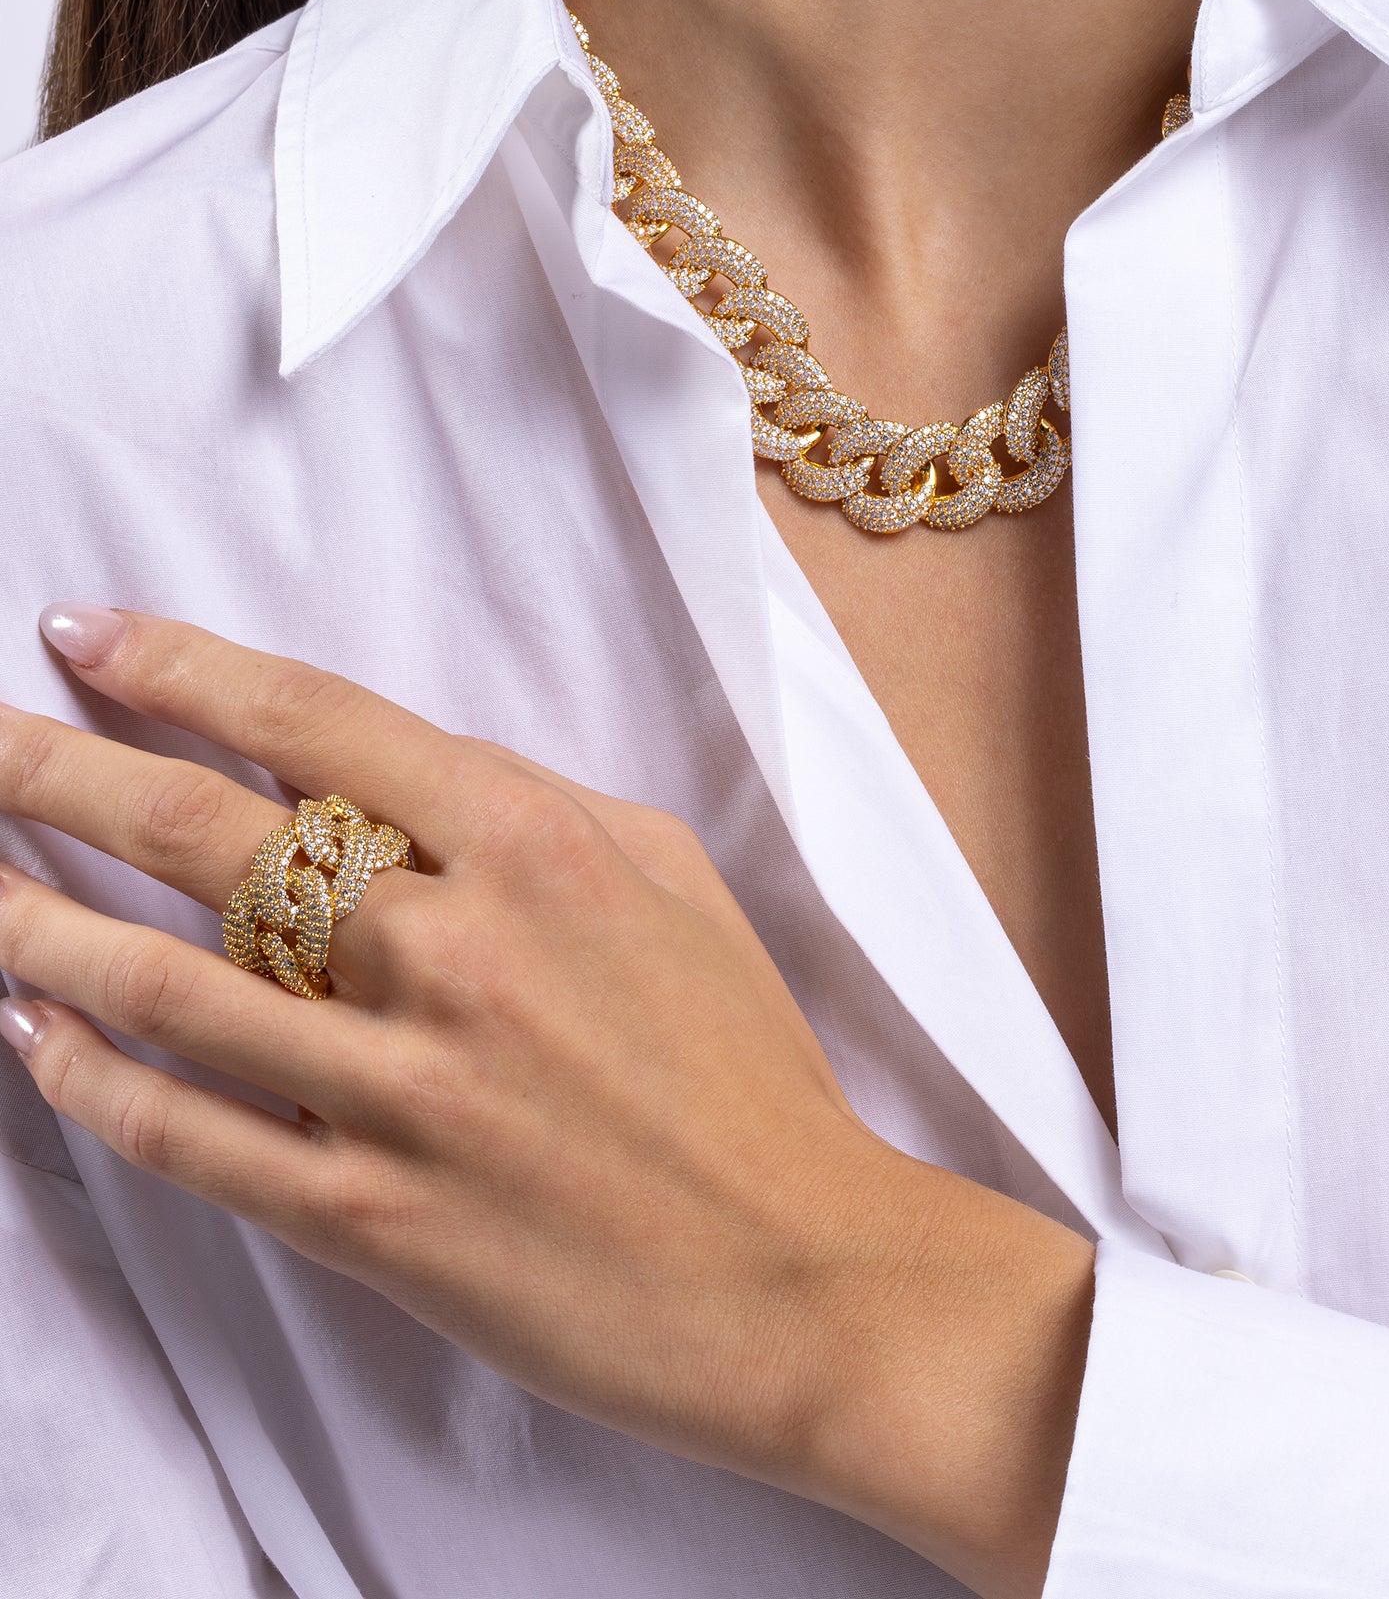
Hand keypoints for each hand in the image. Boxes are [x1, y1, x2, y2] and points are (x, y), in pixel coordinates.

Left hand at [0, 609, 1093, 1598]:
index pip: (313, 720)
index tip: (83, 633)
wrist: (796, 1270)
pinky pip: (191, 1137)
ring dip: (40, 926)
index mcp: (530, 841)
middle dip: (60, 772)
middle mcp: (450, 946)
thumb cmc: (739, 1066)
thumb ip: (521, 813)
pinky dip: (93, 1083)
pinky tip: (33, 1034)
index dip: (180, 668)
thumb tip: (387, 777)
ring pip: (168, 986)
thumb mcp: (661, 880)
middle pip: (207, 833)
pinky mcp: (369, 1216)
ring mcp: (400, 1087)